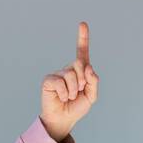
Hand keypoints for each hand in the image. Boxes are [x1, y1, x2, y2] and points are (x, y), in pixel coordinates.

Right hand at [39, 21, 99, 142]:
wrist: (64, 119)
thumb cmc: (77, 107)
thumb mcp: (91, 96)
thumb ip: (94, 82)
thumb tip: (89, 68)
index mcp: (81, 71)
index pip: (82, 52)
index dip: (82, 38)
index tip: (82, 24)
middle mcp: (69, 69)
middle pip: (80, 64)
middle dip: (84, 80)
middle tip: (79, 91)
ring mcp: (58, 74)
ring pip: (72, 75)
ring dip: (74, 89)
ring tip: (69, 96)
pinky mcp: (49, 79)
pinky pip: (60, 82)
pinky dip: (64, 92)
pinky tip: (61, 97)